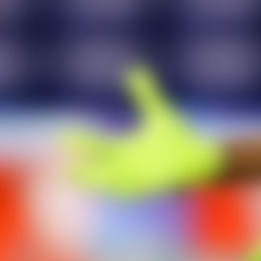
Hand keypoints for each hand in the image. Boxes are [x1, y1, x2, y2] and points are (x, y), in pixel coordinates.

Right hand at [61, 63, 224, 199]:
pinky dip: (108, 187)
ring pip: (105, 179)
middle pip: (98, 162)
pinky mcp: (144, 188)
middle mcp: (127, 165)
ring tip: (69, 175)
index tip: (67, 128)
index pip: (99, 144)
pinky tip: (95, 184)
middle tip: (63, 151)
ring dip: (88, 177)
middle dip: (82, 157)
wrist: (197, 159)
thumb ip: (146, 94)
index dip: (83, 137)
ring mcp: (134, 178)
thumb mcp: (158, 113)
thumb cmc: (178, 139)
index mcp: (127, 149)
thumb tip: (134, 70)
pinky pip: (121, 191)